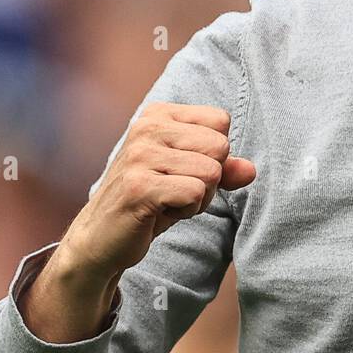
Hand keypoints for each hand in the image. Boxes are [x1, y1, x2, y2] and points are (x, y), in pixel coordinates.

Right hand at [58, 102, 255, 284]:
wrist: (101, 238)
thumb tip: (251, 170)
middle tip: (175, 191)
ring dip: (198, 198)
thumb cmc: (151, 202)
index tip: (182, 170)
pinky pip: (195, 193)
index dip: (214, 154)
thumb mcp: (191, 178)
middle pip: (220, 147)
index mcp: (158, 114)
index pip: (221, 121)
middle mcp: (146, 127)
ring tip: (166, 201)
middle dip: (209, 178)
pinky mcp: (139, 186)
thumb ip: (224, 169)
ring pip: (211, 172)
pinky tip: (160, 212)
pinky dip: (187, 210)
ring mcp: (140, 155)